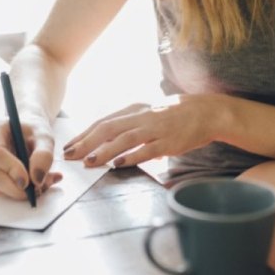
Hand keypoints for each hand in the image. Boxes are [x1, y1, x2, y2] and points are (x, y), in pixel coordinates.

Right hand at [0, 114, 62, 199]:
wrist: (28, 133)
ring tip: (42, 182)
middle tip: (38, 189)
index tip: (28, 181)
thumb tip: (37, 179)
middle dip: (17, 188)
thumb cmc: (34, 131)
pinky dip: (18, 191)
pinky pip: (0, 190)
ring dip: (20, 191)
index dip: (10, 169)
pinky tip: (34, 183)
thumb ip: (44, 155)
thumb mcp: (45, 137)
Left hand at [62, 94, 226, 167]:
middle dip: (86, 143)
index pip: (103, 122)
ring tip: (89, 162)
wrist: (206, 112)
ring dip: (105, 151)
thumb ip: (130, 127)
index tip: (69, 146)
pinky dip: (131, 156)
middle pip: (108, 128)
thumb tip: (110, 144)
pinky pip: (146, 150)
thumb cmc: (175, 115)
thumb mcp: (148, 115)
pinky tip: (118, 164)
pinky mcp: (168, 142)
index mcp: (134, 110)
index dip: (84, 134)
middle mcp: (142, 117)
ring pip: (124, 139)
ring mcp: (155, 129)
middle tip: (70, 156)